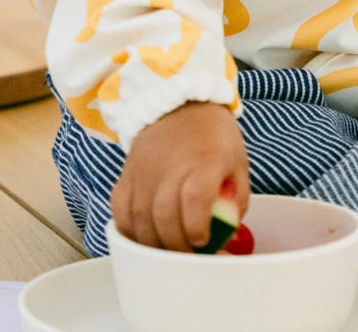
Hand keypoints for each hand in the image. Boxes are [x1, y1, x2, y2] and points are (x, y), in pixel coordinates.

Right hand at [111, 101, 249, 251]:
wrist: (180, 101)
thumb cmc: (213, 135)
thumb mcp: (237, 161)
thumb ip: (235, 199)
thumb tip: (227, 235)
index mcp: (205, 160)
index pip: (195, 198)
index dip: (197, 226)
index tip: (203, 241)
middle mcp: (171, 165)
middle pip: (164, 215)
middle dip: (175, 246)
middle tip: (186, 256)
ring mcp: (145, 169)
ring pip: (140, 218)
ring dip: (153, 244)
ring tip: (167, 252)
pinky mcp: (127, 173)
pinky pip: (120, 210)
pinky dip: (128, 230)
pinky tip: (143, 238)